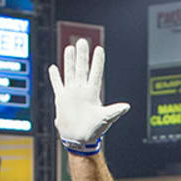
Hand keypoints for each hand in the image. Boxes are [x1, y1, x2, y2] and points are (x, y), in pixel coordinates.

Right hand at [47, 38, 129, 154]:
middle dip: (82, 55)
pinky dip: (55, 77)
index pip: (95, 73)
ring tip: (70, 48)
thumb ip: (114, 111)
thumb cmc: (94, 130)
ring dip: (69, 61)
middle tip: (82, 41)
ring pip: (70, 73)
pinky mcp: (62, 99)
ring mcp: (71, 94)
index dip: (97, 61)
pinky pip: (57, 85)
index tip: (99, 49)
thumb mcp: (105, 119)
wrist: (79, 139)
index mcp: (93, 93)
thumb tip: (126, 107)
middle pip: (82, 68)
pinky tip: (53, 67)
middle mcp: (82, 91)